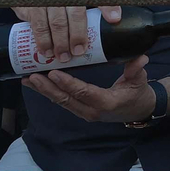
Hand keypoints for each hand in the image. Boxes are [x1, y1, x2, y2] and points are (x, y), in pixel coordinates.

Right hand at [11, 5, 120, 61]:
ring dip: (60, 42)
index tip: (115, 19)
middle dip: (78, 35)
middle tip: (79, 52)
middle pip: (76, 14)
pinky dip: (43, 40)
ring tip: (63, 57)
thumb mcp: (68, 0)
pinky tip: (46, 51)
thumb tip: (99, 35)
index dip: (108, 8)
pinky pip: (39, 25)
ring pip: (57, 23)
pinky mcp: (33, 6)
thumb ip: (82, 14)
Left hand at [24, 57, 156, 122]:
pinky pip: (63, 102)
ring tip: (28, 80)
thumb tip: (140, 58)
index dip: (68, 83)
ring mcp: (85, 112)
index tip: (54, 73)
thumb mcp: (140, 81)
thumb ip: (137, 70)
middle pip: (66, 100)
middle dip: (48, 88)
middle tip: (32, 76)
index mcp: (107, 103)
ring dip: (44, 91)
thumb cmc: (139, 94)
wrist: (139, 110)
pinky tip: (39, 85)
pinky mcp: (80, 110)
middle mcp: (92, 111)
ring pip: (61, 102)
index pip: (84, 92)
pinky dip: (50, 93)